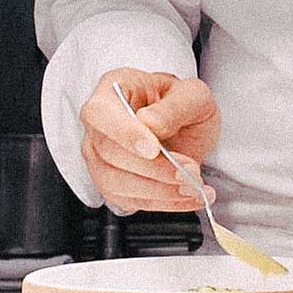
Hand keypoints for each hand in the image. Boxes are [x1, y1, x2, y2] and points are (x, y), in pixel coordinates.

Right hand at [78, 69, 220, 213]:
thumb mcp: (193, 95)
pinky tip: (188, 197)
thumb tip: (150, 123)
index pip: (101, 113)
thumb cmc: (183, 104)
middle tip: (190, 171)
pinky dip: (162, 203)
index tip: (153, 149)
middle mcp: (99, 124)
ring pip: (115, 182)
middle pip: (109, 153)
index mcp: (113, 89)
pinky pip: (129, 200)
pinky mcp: (112, 184)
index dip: (124, 133)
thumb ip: (174, 107)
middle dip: (154, 168)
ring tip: (194, 187)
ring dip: (159, 191)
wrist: (187, 127)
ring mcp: (100, 156)